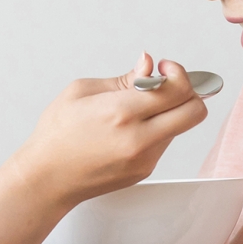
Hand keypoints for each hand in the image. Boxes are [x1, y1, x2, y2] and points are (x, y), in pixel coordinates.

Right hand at [11, 53, 208, 208]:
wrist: (47, 178)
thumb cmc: (57, 133)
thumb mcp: (82, 91)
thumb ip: (124, 78)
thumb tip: (148, 65)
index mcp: (122, 112)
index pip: (178, 89)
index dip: (177, 73)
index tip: (164, 68)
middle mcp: (139, 138)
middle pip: (195, 112)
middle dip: (189, 92)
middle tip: (167, 85)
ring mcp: (145, 158)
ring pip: (180, 127)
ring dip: (170, 111)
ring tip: (140, 108)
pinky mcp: (144, 170)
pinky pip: (164, 143)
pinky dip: (157, 129)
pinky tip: (131, 127)